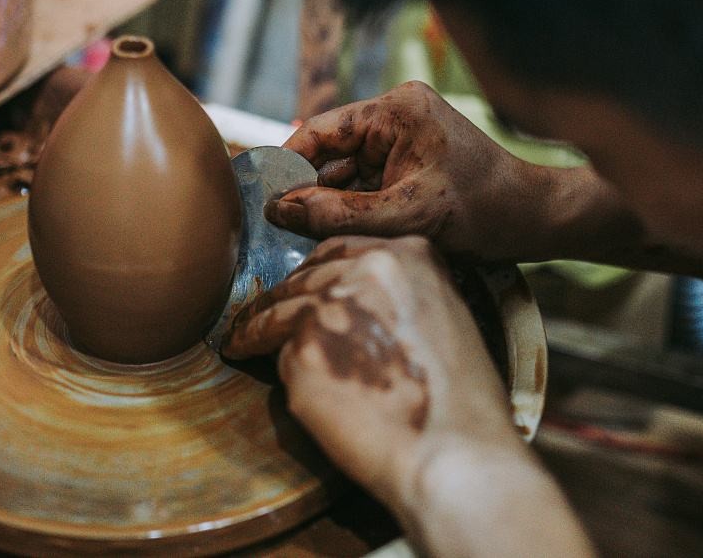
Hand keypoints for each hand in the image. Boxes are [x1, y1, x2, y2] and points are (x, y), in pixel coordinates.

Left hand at [221, 235, 520, 509]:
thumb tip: (356, 306)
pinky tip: (245, 356)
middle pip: (306, 275)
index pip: (342, 250)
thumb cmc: (458, 404)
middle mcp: (367, 268)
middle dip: (287, 296)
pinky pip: (275, 348)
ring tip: (244, 334)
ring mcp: (332, 306)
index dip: (319, 272)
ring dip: (259, 322)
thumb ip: (398, 297)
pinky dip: (257, 353)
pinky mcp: (303, 349)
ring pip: (281, 306)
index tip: (305, 286)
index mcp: (409, 255)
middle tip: (269, 313)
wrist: (451, 452)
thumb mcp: (444, 318)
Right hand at [269, 81, 556, 260]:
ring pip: (347, 174)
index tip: (262, 198)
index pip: (321, 131)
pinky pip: (367, 184)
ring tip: (313, 238)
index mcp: (395, 109)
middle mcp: (396, 114)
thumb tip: (279, 210)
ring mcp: (404, 138)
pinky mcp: (411, 161)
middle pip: (332, 155)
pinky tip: (342, 235)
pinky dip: (354, 209)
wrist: (535, 221)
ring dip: (333, 205)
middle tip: (281, 230)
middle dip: (312, 192)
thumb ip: (338, 214)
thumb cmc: (482, 212)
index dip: (289, 165)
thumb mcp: (404, 217)